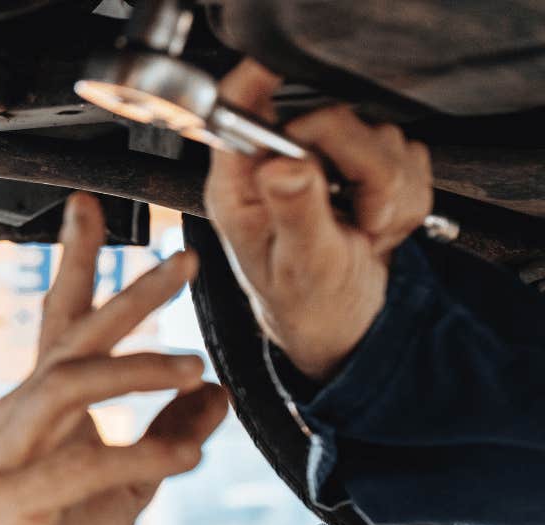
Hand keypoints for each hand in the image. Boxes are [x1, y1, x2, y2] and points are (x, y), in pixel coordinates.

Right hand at [0, 193, 229, 524]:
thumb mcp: (123, 492)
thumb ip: (165, 440)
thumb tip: (219, 394)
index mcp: (43, 411)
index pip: (64, 323)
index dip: (80, 264)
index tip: (97, 209)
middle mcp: (19, 419)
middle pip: (73, 339)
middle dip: (128, 295)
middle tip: (183, 261)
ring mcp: (10, 456)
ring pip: (68, 385)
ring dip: (135, 369)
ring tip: (193, 369)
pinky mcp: (12, 501)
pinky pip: (76, 465)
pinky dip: (134, 455)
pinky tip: (181, 459)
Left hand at [203, 59, 434, 380]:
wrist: (341, 319)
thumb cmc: (304, 298)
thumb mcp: (298, 263)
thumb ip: (295, 211)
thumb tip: (285, 166)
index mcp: (243, 181)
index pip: (240, 109)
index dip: (258, 84)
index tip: (278, 76)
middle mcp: (282, 161)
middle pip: (334, 116)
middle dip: (362, 169)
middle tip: (358, 216)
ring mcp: (329, 159)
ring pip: (384, 136)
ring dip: (388, 193)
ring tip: (364, 229)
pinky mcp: (370, 162)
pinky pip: (412, 157)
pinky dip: (406, 200)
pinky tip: (378, 225)